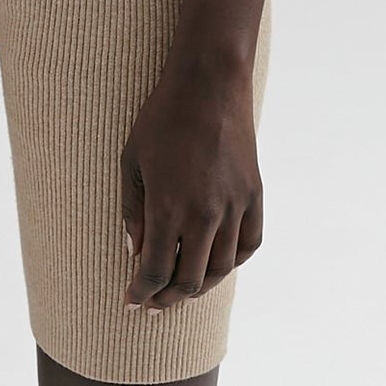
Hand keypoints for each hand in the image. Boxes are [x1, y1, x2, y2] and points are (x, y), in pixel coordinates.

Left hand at [120, 56, 262, 310]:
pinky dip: (234, 261)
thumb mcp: (132, 161)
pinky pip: (249, 243)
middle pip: (189, 279)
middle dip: (167, 298)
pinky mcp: (254, 194)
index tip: (131, 303)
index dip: (142, 293)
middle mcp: (205, 215)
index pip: (155, 271)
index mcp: (168, 208)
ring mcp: (234, 206)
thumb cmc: (161, 117)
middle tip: (153, 302)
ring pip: (222, 269)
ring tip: (183, 289)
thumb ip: (132, 211)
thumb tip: (135, 252)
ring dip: (200, 286)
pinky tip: (218, 263)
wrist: (208, 83)